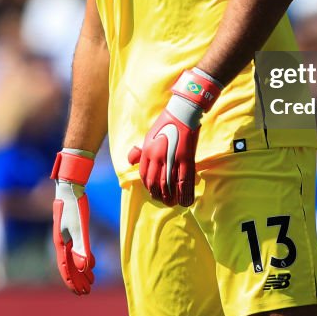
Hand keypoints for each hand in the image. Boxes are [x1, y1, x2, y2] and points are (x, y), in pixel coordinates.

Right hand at [51, 150, 95, 294]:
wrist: (70, 187)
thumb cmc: (74, 206)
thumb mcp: (80, 228)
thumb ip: (82, 248)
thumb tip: (84, 268)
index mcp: (61, 243)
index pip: (66, 268)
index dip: (73, 282)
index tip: (80, 293)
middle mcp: (62, 242)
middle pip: (69, 266)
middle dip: (78, 280)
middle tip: (86, 292)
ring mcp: (66, 236)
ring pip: (73, 259)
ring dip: (82, 272)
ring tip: (91, 281)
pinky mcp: (73, 230)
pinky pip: (77, 249)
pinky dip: (84, 258)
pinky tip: (92, 264)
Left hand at [127, 69, 221, 206]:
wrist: (182, 113)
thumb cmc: (165, 123)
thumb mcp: (148, 136)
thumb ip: (140, 151)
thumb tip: (130, 161)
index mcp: (148, 151)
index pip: (144, 175)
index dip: (148, 186)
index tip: (152, 192)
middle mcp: (158, 157)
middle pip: (156, 183)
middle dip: (158, 195)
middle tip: (163, 200)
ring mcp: (172, 159)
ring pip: (169, 185)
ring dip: (170, 197)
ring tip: (172, 203)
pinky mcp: (186, 159)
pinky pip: (184, 181)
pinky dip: (184, 193)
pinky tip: (185, 200)